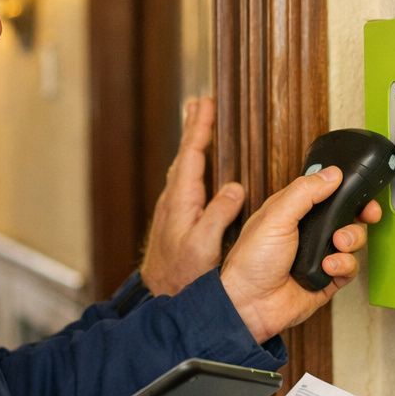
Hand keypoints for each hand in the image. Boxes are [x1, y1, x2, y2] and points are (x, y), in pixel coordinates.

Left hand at [140, 98, 245, 295]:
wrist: (160, 294)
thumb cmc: (181, 274)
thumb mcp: (203, 245)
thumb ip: (217, 215)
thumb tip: (234, 187)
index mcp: (181, 200)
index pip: (191, 155)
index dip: (199, 129)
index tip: (205, 104)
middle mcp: (174, 200)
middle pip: (184, 154)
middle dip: (193, 127)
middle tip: (199, 102)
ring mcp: (173, 208)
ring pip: (183, 166)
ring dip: (191, 143)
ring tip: (197, 123)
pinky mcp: (175, 217)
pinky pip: (184, 179)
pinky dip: (191, 162)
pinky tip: (195, 165)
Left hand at [219, 166, 382, 342]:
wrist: (250, 304)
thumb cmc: (251, 261)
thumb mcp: (275, 217)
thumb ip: (304, 192)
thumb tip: (332, 173)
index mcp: (292, 212)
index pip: (325, 193)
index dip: (344, 189)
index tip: (359, 188)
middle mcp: (307, 232)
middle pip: (346, 216)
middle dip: (359, 214)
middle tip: (366, 214)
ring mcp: (318, 255)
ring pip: (353, 240)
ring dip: (351, 239)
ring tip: (337, 243)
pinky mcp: (328, 279)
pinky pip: (350, 268)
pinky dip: (344, 265)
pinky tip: (328, 266)